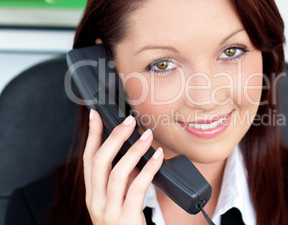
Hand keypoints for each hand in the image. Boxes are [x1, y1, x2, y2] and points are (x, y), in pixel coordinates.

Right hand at [83, 109, 163, 223]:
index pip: (88, 159)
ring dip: (132, 151)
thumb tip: (133, 153)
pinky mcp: (125, 218)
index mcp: (93, 194)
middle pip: (99, 162)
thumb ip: (122, 179)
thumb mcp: (119, 199)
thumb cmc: (126, 223)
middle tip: (128, 122)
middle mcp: (96, 201)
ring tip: (146, 136)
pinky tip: (158, 157)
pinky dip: (148, 169)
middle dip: (112, 138)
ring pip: (116, 173)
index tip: (96, 115)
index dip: (92, 136)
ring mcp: (109, 211)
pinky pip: (136, 188)